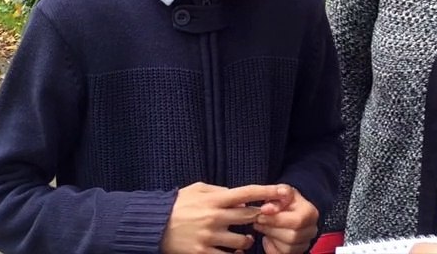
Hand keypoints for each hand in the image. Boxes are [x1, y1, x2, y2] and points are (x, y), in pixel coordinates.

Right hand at [162, 182, 282, 253]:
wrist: (153, 224)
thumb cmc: (177, 204)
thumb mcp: (197, 189)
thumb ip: (219, 191)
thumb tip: (239, 196)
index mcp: (214, 199)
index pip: (247, 193)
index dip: (267, 192)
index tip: (283, 191)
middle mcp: (215, 217)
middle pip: (250, 217)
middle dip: (258, 219)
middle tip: (259, 221)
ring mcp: (210, 236)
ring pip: (242, 242)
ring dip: (247, 241)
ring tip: (244, 240)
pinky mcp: (203, 253)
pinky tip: (233, 253)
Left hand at [254, 184, 318, 253]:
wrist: (288, 210)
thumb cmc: (285, 201)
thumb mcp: (282, 191)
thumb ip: (278, 194)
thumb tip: (267, 208)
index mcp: (311, 213)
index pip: (297, 221)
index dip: (277, 219)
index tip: (262, 212)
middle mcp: (311, 230)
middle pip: (292, 236)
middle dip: (271, 228)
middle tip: (258, 220)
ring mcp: (304, 243)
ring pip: (288, 248)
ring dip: (271, 237)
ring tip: (263, 227)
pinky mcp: (295, 252)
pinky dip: (271, 247)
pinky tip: (268, 237)